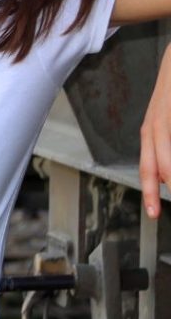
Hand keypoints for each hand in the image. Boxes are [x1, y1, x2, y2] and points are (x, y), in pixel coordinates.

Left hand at [139, 43, 170, 218]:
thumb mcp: (167, 117)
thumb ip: (165, 144)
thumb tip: (164, 177)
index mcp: (152, 130)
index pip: (148, 166)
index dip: (151, 190)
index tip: (152, 213)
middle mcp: (154, 123)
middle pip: (154, 163)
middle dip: (156, 189)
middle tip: (155, 211)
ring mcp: (164, 113)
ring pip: (165, 152)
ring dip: (170, 171)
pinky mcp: (169, 105)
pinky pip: (167, 132)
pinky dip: (170, 158)